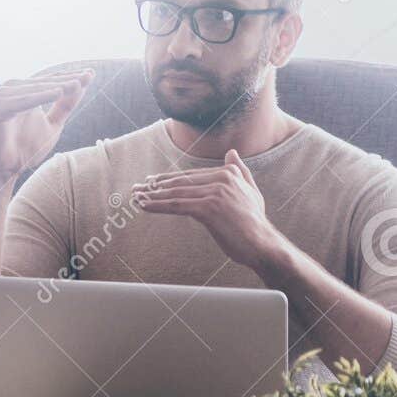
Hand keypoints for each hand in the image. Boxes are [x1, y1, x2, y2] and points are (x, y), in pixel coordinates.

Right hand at [0, 71, 90, 176]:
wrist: (2, 172)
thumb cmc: (24, 151)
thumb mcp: (53, 126)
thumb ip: (65, 107)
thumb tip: (82, 84)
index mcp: (24, 93)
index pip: (50, 81)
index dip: (70, 77)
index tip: (91, 74)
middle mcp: (12, 92)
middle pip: (44, 83)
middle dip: (66, 79)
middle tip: (86, 77)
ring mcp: (1, 98)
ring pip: (34, 89)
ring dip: (56, 86)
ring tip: (76, 84)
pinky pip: (21, 101)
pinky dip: (39, 97)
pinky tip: (57, 93)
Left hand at [131, 150, 283, 269]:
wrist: (262, 243)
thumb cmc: (254, 222)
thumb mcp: (250, 191)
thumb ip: (240, 171)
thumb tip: (231, 152)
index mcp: (228, 173)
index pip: (190, 176)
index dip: (167, 180)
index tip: (150, 182)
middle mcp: (222, 179)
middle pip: (180, 183)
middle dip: (155, 186)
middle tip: (136, 189)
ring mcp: (215, 193)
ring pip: (175, 193)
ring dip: (151, 196)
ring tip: (134, 198)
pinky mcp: (209, 208)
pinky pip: (176, 206)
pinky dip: (157, 205)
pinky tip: (143, 206)